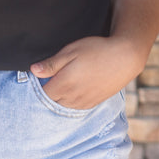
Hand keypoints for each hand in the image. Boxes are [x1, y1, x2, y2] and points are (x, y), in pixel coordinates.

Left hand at [30, 35, 145, 108]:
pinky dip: (71, 101)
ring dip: (60, 97)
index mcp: (65, 83)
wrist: (124, 58)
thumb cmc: (96, 50)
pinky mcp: (94, 103)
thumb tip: (33, 71)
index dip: (39, 86)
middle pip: (52, 102)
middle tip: (51, 77)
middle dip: (48, 92)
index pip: (43, 94)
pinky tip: (74, 88)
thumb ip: (51, 64)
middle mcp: (73, 97)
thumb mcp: (71, 51)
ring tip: (64, 81)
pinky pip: (76, 108)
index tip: (40, 76)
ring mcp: (84, 102)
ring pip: (64, 106)